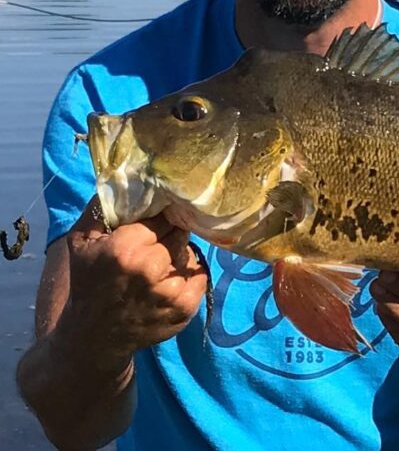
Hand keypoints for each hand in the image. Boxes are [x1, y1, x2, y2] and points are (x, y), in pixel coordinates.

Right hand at [61, 196, 207, 362]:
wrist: (94, 339)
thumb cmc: (89, 282)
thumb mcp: (82, 241)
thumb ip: (101, 206)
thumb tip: (124, 175)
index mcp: (125, 249)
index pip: (163, 216)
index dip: (161, 215)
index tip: (159, 217)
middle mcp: (150, 269)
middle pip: (179, 232)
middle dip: (171, 233)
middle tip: (158, 242)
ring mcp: (170, 292)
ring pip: (191, 253)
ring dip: (180, 254)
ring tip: (161, 264)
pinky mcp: (185, 309)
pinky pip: (200, 274)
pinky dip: (190, 273)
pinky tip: (170, 279)